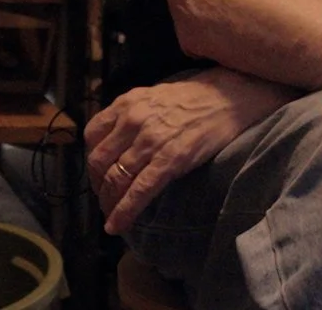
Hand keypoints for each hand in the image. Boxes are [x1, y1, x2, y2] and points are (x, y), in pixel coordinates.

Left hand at [84, 68, 297, 234]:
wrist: (230, 97)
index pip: (92, 136)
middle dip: (97, 186)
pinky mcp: (170, 160)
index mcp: (127, 103)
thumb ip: (131, 114)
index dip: (91, 160)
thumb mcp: (154, 95)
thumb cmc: (195, 97)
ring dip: (108, 203)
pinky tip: (116, 225)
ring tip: (110, 215)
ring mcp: (151, 142)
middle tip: (104, 199)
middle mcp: (133, 120)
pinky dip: (124, 212)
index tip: (97, 174)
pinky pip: (139, 191)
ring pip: (115, 179)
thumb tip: (116, 139)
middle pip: (99, 162)